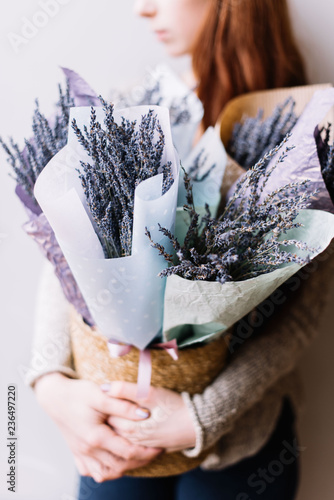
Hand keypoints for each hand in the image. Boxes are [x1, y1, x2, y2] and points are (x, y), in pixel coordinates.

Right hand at [34, 373, 161, 481]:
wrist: (54, 396)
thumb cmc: (78, 393)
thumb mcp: (101, 394)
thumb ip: (123, 406)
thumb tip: (145, 414)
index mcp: (96, 437)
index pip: (127, 452)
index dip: (146, 452)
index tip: (159, 446)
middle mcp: (88, 450)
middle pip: (119, 466)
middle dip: (140, 462)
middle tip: (154, 452)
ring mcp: (80, 453)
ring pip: (106, 473)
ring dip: (124, 469)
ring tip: (139, 458)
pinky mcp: (76, 453)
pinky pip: (92, 471)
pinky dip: (105, 471)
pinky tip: (114, 463)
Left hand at [104, 381, 195, 452]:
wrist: (199, 425)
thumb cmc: (174, 407)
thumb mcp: (149, 394)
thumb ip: (125, 390)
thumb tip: (103, 387)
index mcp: (129, 429)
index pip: (106, 417)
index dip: (104, 406)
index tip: (103, 396)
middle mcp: (133, 442)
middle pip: (112, 429)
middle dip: (109, 417)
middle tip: (108, 403)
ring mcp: (143, 447)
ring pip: (123, 436)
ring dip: (119, 426)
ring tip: (121, 412)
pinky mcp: (153, 448)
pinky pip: (135, 443)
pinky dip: (130, 435)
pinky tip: (135, 424)